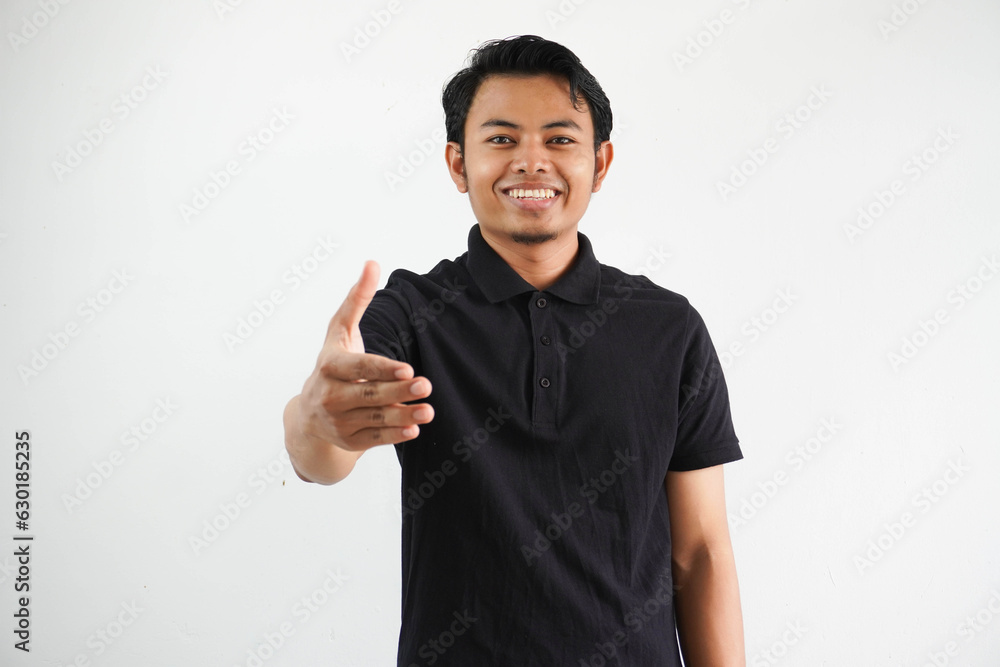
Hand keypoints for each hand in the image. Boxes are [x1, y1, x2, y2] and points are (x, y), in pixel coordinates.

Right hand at [295, 260, 433, 452]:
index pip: (359, 367)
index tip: (407, 369)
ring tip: (428, 411)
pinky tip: (414, 429)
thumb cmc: (333, 363)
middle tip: (425, 385)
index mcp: (329, 365)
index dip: (382, 369)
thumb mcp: (339, 331)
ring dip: (402, 416)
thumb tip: (372, 263)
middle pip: (369, 393)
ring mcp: (339, 420)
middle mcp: (330, 395)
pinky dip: (394, 436)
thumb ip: (357, 299)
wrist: (308, 415)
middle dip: (398, 391)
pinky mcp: (349, 440)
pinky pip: (374, 439)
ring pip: (375, 418)